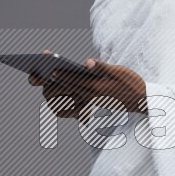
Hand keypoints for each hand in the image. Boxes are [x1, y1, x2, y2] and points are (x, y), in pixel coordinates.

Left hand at [28, 49, 145, 118]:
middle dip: (48, 84)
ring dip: (50, 93)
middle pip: (64, 91)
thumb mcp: (119, 71)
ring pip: (63, 103)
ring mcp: (88, 105)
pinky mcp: (88, 109)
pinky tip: (51, 93)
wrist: (140, 101)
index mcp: (96, 88)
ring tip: (40, 82)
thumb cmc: (130, 83)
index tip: (47, 69)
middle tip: (34, 75)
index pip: (74, 80)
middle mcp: (90, 98)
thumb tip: (87, 63)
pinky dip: (58, 106)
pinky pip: (68, 112)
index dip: (59, 74)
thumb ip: (102, 67)